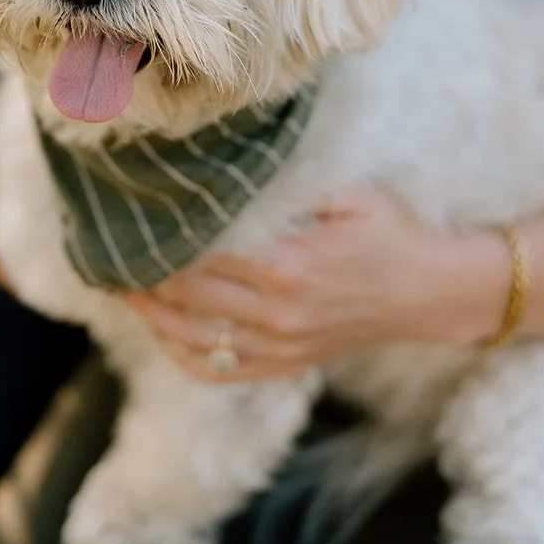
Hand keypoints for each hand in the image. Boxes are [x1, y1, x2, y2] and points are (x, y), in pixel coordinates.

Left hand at [126, 185, 509, 380]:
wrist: (432, 292)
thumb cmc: (391, 230)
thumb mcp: (349, 193)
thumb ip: (290, 186)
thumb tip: (229, 174)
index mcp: (289, 265)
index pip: (201, 255)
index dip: (161, 239)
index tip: (131, 219)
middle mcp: (278, 313)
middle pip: (186, 295)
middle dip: (143, 273)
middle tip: (111, 248)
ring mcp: (280, 346)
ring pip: (192, 337)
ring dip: (150, 313)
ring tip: (121, 286)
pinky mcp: (286, 365)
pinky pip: (218, 370)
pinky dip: (181, 352)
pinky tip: (161, 329)